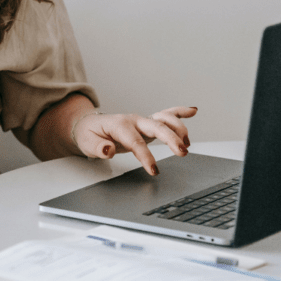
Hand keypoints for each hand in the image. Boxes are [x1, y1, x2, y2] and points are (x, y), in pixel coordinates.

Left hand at [72, 106, 197, 175]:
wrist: (88, 125)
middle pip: (156, 126)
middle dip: (171, 138)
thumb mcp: (87, 142)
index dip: (146, 156)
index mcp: (119, 125)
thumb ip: (98, 147)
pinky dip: (180, 112)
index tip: (154, 169)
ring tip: (187, 144)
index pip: (135, 141)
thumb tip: (108, 150)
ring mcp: (142, 121)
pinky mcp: (148, 123)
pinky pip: (166, 114)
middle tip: (182, 152)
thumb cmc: (89, 134)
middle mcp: (134, 120)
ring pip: (164, 119)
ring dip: (178, 128)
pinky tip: (193, 111)